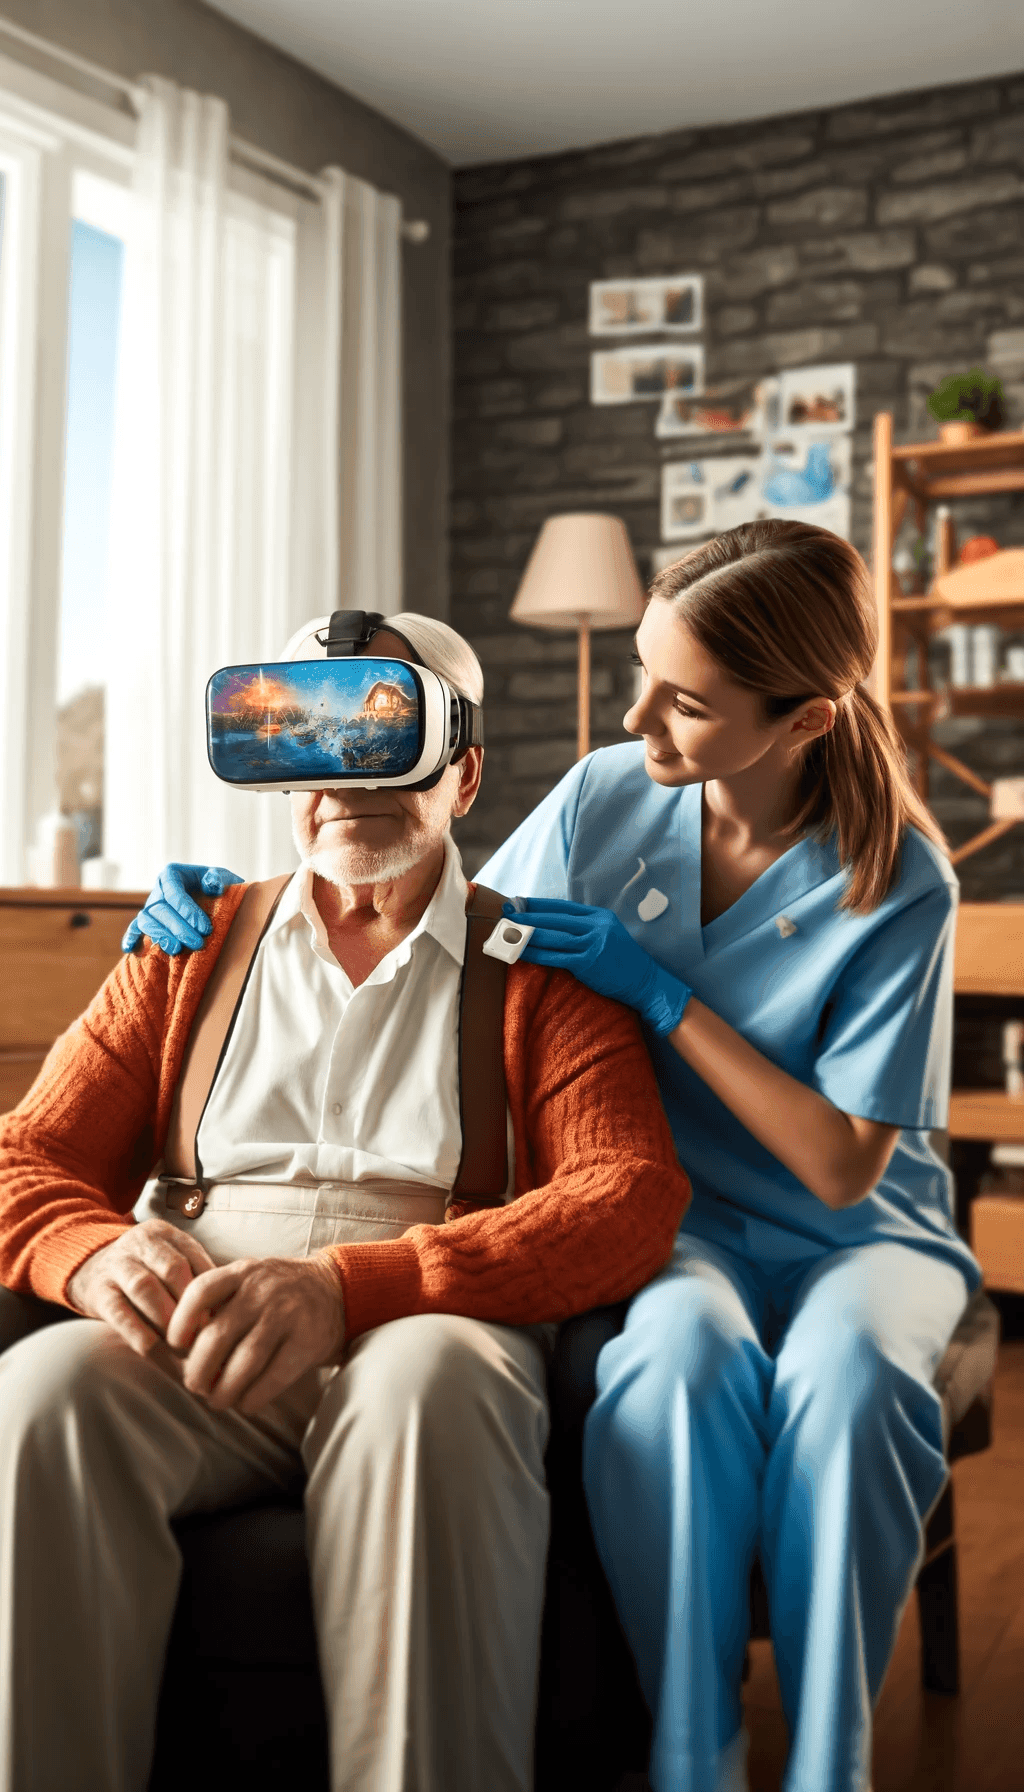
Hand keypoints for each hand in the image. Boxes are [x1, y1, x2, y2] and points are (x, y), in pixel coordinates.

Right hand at [66, 1220, 216, 1361]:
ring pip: (145, 1287)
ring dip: (168, 1320)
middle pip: (173, 1269)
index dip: (212, 1290)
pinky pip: (119, 1313)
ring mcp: (116, 1265)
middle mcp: (140, 1243)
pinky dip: (139, 1334)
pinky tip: (155, 1352)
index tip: (224, 1318)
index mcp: (166, 1233)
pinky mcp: (98, 1291)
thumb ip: (195, 1278)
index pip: (195, 1257)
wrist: (90, 1267)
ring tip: (184, 1347)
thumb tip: (229, 1311)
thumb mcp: (169, 1260)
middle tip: (206, 1336)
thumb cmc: (146, 1271)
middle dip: (191, 1305)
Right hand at [121, 863, 243, 954]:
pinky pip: (134, 927)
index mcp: (172, 874)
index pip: (175, 892)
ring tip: (176, 950)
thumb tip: (211, 885)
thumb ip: (218, 878)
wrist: (212, 897)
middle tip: (198, 944)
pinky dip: (131, 937)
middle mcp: (158, 889)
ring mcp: (151, 906)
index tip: (205, 928)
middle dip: (179, 928)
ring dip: (160, 936)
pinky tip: (130, 948)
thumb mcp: (222, 877)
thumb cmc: (217, 887)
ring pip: (147, 920)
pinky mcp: (147, 921)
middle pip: (160, 909)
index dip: (188, 911)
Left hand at [165, 1255, 345, 1414]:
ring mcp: (288, 1315)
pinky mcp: (308, 1341)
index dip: (180, 1323)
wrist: (336, 1290)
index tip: (177, 1347)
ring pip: (245, 1361)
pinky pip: (274, 1377)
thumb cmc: (280, 1293)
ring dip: (224, 1390)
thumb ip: (219, 1302)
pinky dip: (254, 1397)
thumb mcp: (250, 1280)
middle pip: (218, 1335)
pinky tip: (246, 1403)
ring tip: (217, 1401)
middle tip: (194, 1385)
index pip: (200, 1292)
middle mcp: (264, 1290)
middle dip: (198, 1370)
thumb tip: (183, 1351)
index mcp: (243, 1272)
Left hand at [506, 897, 691, 1037]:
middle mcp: (596, 926)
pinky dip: (536, 954)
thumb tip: (553, 924)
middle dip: (527, 916)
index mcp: (599, 916)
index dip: (538, 904)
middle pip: (553, 919)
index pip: (562, 906)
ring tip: (507, 932)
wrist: (646, 981)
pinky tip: (521, 952)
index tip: (518, 902)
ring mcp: (592, 944)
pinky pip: (555, 957)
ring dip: (526, 934)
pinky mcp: (587, 963)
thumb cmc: (623, 961)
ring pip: (551, 937)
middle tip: (505, 913)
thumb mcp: (607, 934)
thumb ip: (585, 927)